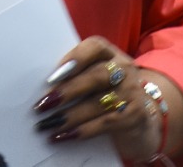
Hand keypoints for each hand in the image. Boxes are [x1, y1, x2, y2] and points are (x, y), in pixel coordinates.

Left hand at [32, 37, 182, 163]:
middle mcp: (124, 68)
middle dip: (68, 91)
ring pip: (99, 103)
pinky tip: (63, 135)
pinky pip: (106, 122)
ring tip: (47, 124)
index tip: (52, 77)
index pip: (94, 46)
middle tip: (44, 104)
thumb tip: (46, 87)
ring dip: (69, 116)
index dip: (74, 59)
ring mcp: (132, 91)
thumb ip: (76, 74)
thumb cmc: (104, 91)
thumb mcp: (94, 76)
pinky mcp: (135, 114)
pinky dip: (82, 130)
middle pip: (97, 76)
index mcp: (109, 52)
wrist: (139, 116)